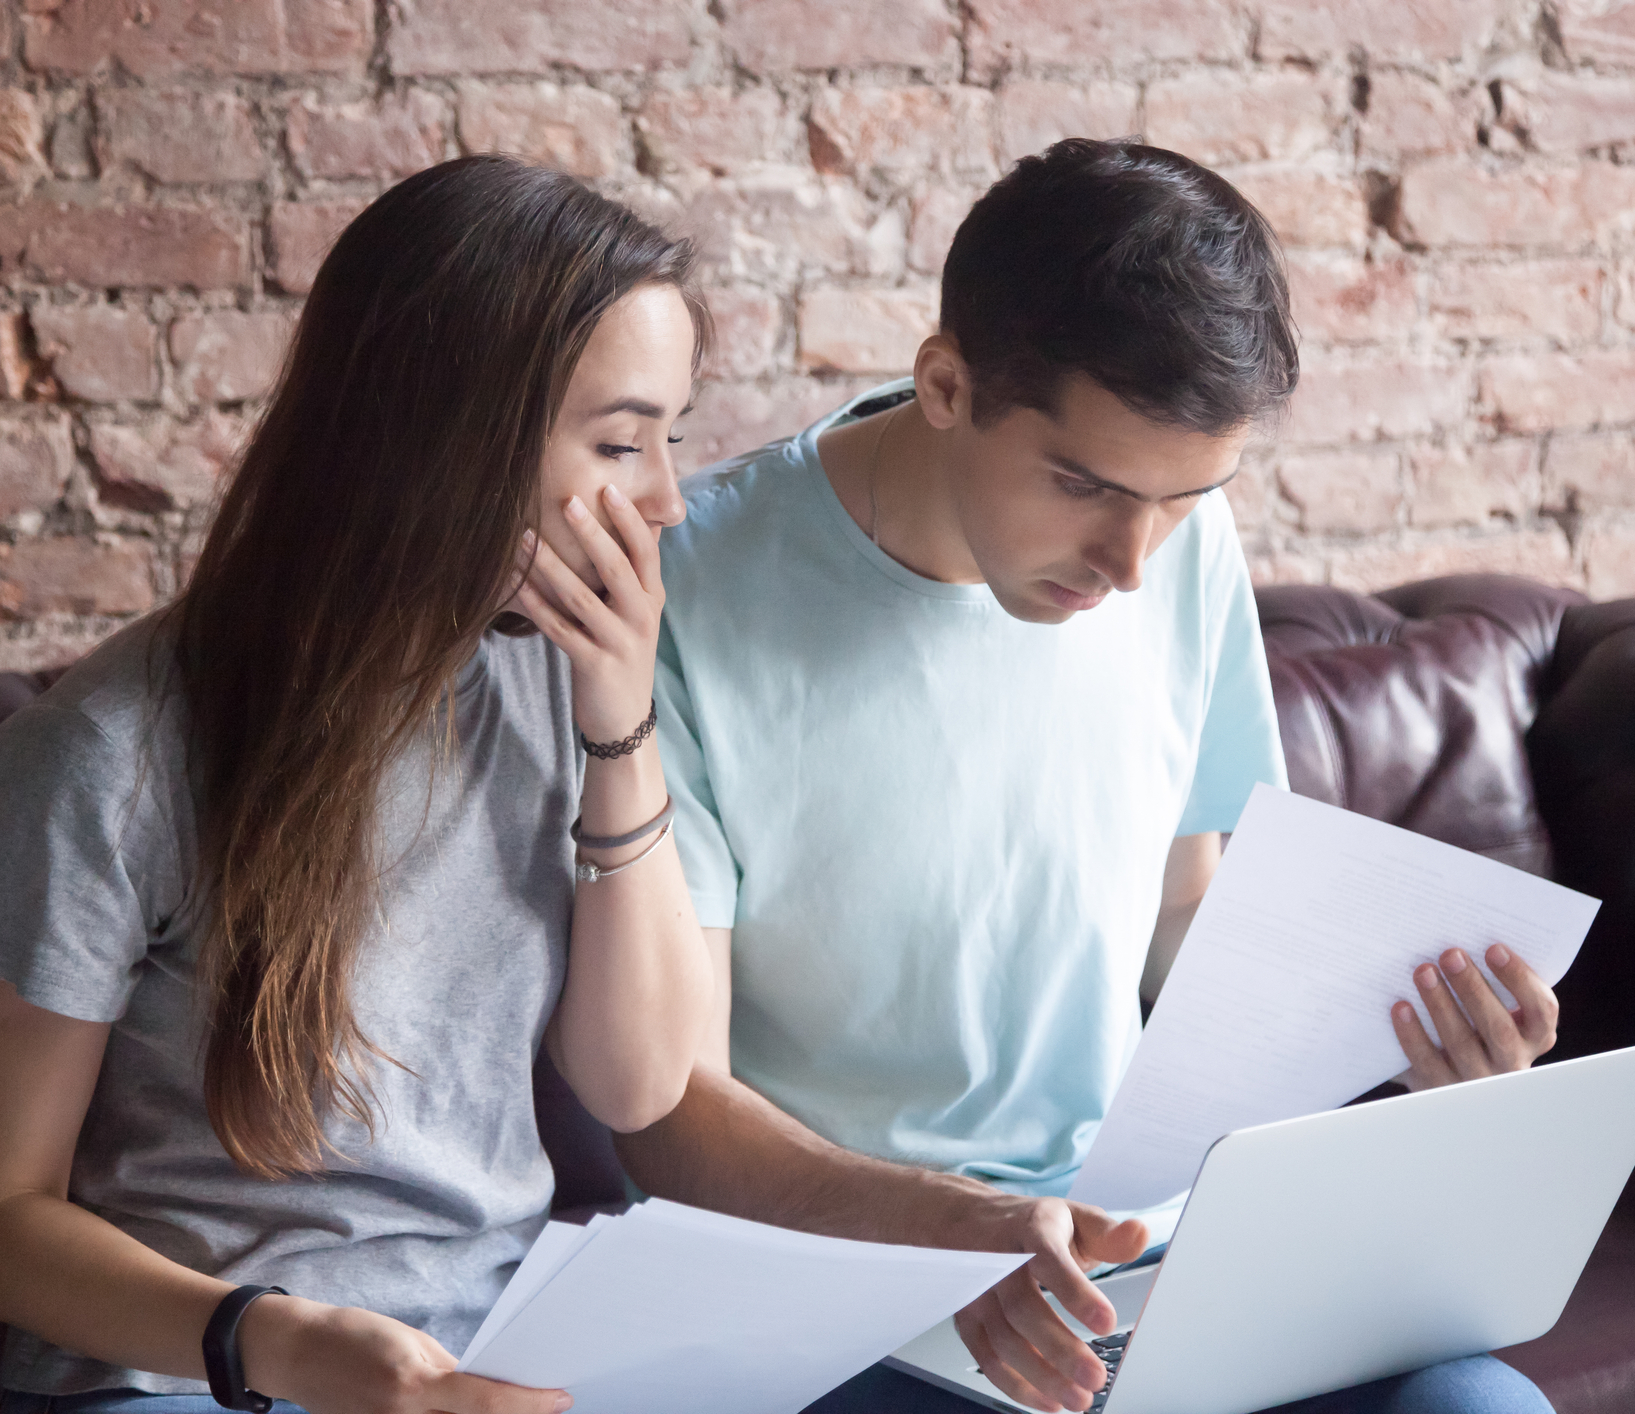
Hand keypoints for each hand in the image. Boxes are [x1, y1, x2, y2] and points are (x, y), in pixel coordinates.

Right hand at [240, 1293, 570, 1413]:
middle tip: (544, 1406)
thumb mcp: (413, 1341)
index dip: (529, 1404)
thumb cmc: (357, 1335)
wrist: (298, 1351)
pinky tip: (467, 1412)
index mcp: (415, 1384)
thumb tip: (487, 1389)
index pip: (487, 1401)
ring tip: (513, 1407)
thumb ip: (449, 1371)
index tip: (561, 1399)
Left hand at [507, 485, 663, 742]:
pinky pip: (560, 629)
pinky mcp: (595, 664)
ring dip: (549, 564)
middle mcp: (641, 617)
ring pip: (582, 596)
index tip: (608, 487)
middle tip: (567, 501)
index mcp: (651, 598)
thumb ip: (632, 573)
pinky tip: (514, 585)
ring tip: (523, 537)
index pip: (646, 551)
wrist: (625, 719)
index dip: (629, 519)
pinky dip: (536, 605)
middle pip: (617, 566)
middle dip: (591, 532)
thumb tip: (638, 522)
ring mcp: (619, 642)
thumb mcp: (636, 613)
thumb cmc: (623, 655)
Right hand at [953, 1198, 1148, 1411]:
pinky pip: (986, 1357)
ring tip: (1079, 1398)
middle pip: (1023, 1308)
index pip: (1050, 1260)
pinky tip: (1048, 1399)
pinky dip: (1016, 1385)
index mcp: (1031, 1229)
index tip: (1107, 1322)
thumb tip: (1140, 1234)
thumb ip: (1108, 1234)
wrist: (967, 1221)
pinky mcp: (967, 1319)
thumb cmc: (1031, 1225)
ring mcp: (978, 1292)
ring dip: (1042, 1375)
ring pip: (1004, 1339)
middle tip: (1096, 1377)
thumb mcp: (1073, 1217)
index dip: (1076, 1293)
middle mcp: (998, 1261)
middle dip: (1060, 1348)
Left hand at [1391, 944, 1558, 1090]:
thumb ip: (1492, 982)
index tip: (1493, 948)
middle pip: (1499, 1028)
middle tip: (1449, 954)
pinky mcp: (1440, 1088)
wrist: (1450, 1078)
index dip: (1520, 980)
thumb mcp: (1494, 1007)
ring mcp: (1477, 1080)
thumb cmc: (1475, 1024)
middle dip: (1473, 989)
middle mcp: (1511, 1062)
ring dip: (1441, 1004)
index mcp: (1533, 1036)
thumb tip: (1461, 934)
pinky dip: (1412, 1033)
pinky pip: (1427, 1061)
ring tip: (1422, 971)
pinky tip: (1400, 1006)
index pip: (1542, 1012)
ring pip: (1462, 1044)